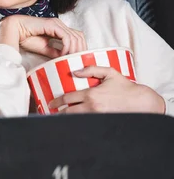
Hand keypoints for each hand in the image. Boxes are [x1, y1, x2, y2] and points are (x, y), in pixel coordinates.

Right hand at [0, 15, 86, 58]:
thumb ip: (55, 52)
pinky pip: (66, 37)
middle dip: (81, 50)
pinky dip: (67, 47)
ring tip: (69, 60)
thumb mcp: (44, 48)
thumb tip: (65, 59)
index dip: (80, 48)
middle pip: (79, 36)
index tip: (77, 60)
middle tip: (77, 62)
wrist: (14, 30)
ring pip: (75, 37)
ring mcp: (57, 24)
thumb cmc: (26, 38)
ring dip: (74, 50)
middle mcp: (60, 25)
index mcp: (59, 29)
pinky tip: (62, 54)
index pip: (77, 37)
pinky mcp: (52, 25)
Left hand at [48, 66, 165, 113]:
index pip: (68, 98)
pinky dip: (79, 124)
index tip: (51, 103)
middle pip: (69, 112)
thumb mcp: (109, 73)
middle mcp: (92, 107)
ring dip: (67, 119)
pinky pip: (87, 124)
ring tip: (60, 119)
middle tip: (52, 112)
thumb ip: (91, 69)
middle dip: (59, 112)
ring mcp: (97, 117)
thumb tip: (75, 72)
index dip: (57, 101)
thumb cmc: (125, 87)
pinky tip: (74, 123)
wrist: (141, 102)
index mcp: (91, 94)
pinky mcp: (103, 123)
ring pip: (77, 120)